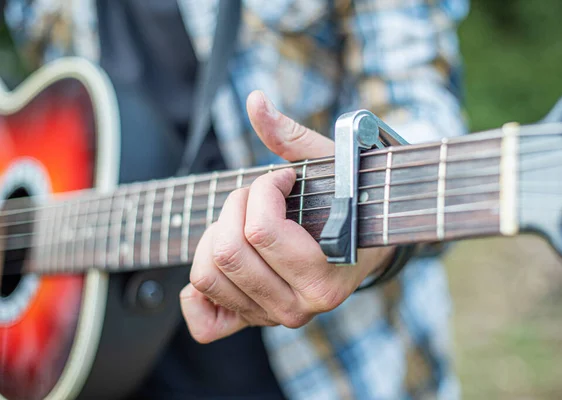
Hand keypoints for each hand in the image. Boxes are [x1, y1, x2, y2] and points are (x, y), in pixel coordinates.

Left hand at [180, 91, 394, 342]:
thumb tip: (254, 100)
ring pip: (207, 276)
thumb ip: (292, 136)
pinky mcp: (249, 323)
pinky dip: (198, 291)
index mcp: (325, 277)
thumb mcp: (331, 169)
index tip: (281, 177)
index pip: (262, 231)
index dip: (263, 189)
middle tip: (258, 193)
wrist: (361, 248)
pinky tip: (220, 262)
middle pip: (228, 251)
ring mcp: (271, 319)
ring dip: (215, 235)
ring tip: (242, 221)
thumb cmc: (348, 203)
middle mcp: (298, 307)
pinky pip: (204, 323)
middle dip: (235, 205)